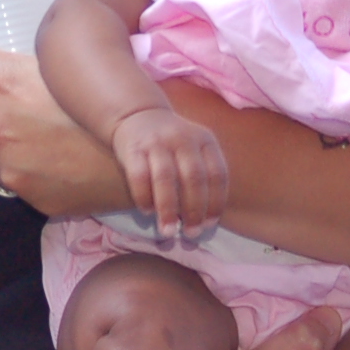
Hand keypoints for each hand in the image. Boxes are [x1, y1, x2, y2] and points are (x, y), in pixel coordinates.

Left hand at [0, 16, 130, 218]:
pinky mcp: (32, 198)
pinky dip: (42, 172)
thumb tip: (21, 56)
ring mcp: (11, 168)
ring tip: (55, 141)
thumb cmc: (113, 102)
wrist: (150, 159)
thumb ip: (32, 67)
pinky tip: (71, 164)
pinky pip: (27, 181)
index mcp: (4, 82)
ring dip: (13, 148)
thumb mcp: (68, 69)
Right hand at [111, 106, 228, 239]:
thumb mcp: (196, 148)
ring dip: (168, 208)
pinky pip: (138, 175)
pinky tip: (146, 212)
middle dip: (193, 209)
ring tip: (168, 231)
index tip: (209, 225)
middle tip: (191, 234)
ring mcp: (157, 142)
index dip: (215, 202)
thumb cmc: (172, 144)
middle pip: (193, 177)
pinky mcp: (132, 147)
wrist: (137, 115)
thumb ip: (204, 175)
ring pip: (165, 177)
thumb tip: (205, 221)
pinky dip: (143, 196)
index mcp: (205, 140)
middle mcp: (183, 138)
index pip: (217, 174)